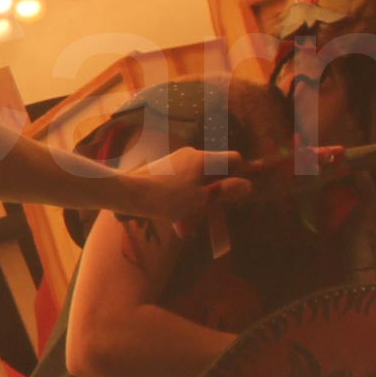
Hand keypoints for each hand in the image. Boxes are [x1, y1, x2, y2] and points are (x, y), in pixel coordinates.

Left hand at [116, 146, 249, 226]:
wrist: (127, 193)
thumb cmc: (166, 197)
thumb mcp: (200, 199)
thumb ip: (224, 192)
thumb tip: (248, 185)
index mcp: (203, 158)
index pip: (233, 158)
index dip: (242, 173)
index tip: (240, 191)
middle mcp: (191, 154)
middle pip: (215, 170)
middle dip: (217, 191)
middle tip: (214, 211)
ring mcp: (176, 160)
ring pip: (198, 179)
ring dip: (198, 199)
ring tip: (189, 222)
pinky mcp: (164, 168)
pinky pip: (183, 182)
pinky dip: (184, 198)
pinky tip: (175, 219)